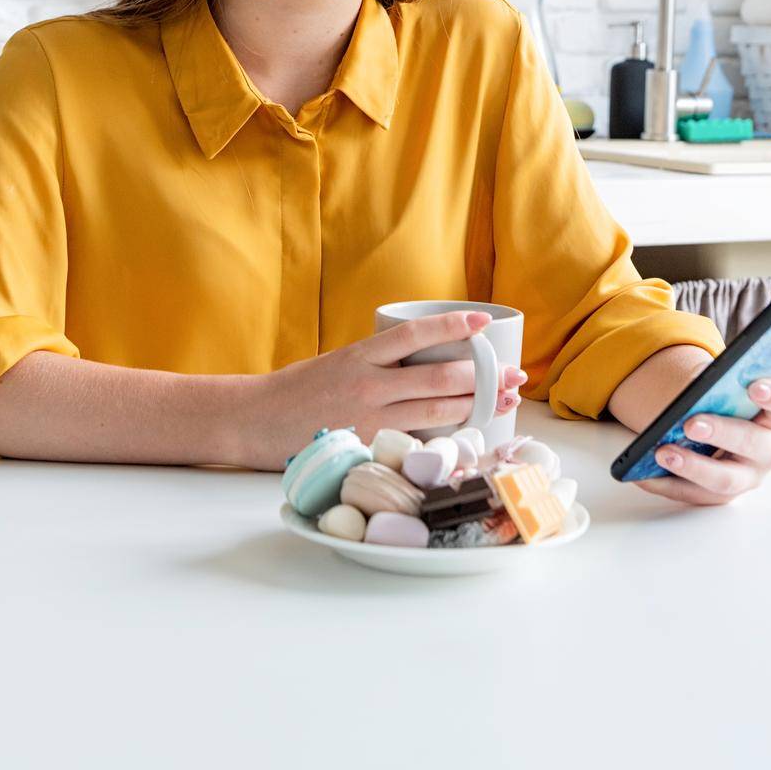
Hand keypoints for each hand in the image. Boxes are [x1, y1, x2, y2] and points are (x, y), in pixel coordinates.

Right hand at [246, 310, 526, 469]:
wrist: (255, 420)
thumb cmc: (297, 390)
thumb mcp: (338, 362)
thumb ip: (378, 363)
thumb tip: (423, 362)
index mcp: (361, 354)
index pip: (417, 334)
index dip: (454, 326)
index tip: (484, 322)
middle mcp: (370, 383)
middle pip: (441, 376)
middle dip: (484, 376)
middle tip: (515, 376)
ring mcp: (372, 418)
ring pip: (438, 409)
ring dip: (478, 404)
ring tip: (506, 400)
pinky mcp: (370, 446)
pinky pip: (419, 439)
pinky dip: (449, 435)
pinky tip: (472, 432)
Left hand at [633, 379, 770, 507]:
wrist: (711, 420)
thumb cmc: (723, 398)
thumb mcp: (724, 386)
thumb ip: (718, 383)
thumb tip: (696, 387)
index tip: (753, 386)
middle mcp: (769, 450)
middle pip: (757, 446)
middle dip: (723, 433)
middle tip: (690, 423)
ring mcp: (747, 476)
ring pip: (726, 480)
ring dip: (693, 466)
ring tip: (662, 452)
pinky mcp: (721, 495)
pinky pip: (694, 495)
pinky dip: (666, 483)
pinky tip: (642, 473)